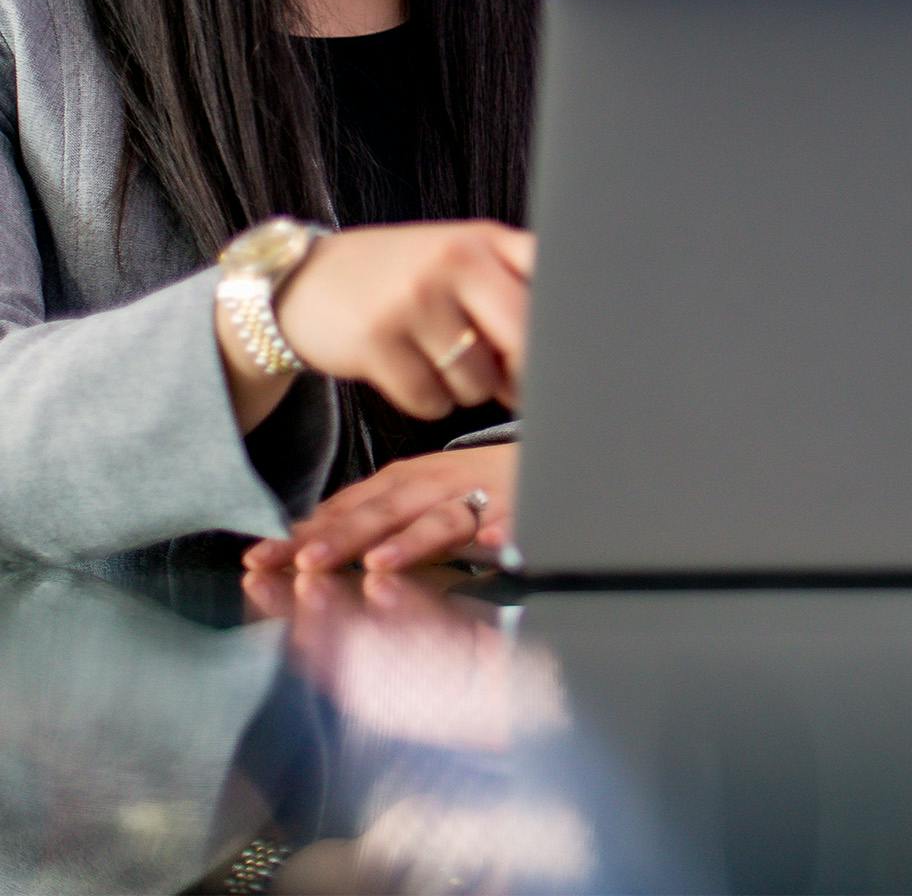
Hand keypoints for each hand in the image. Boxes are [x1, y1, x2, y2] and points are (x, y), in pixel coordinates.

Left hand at [243, 442, 515, 572]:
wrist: (548, 450)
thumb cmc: (472, 481)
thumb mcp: (413, 490)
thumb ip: (364, 512)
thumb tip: (301, 536)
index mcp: (405, 481)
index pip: (346, 508)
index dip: (304, 534)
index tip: (259, 560)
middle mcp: (437, 485)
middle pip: (386, 511)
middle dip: (345, 537)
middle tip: (306, 563)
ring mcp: (481, 496)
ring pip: (445, 519)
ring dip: (413, 541)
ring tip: (381, 565)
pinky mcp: (524, 509)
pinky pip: (516, 522)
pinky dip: (505, 533)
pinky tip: (492, 548)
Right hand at [272, 221, 533, 419]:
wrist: (303, 283)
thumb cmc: (397, 277)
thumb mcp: (458, 257)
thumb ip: (509, 288)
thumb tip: (554, 360)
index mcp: (484, 239)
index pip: (549, 282)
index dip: (560, 329)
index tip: (559, 355)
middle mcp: (453, 261)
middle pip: (523, 341)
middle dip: (520, 375)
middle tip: (508, 383)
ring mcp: (414, 299)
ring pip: (477, 382)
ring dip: (465, 389)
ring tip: (438, 360)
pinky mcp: (376, 341)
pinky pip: (431, 402)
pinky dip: (427, 401)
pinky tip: (409, 372)